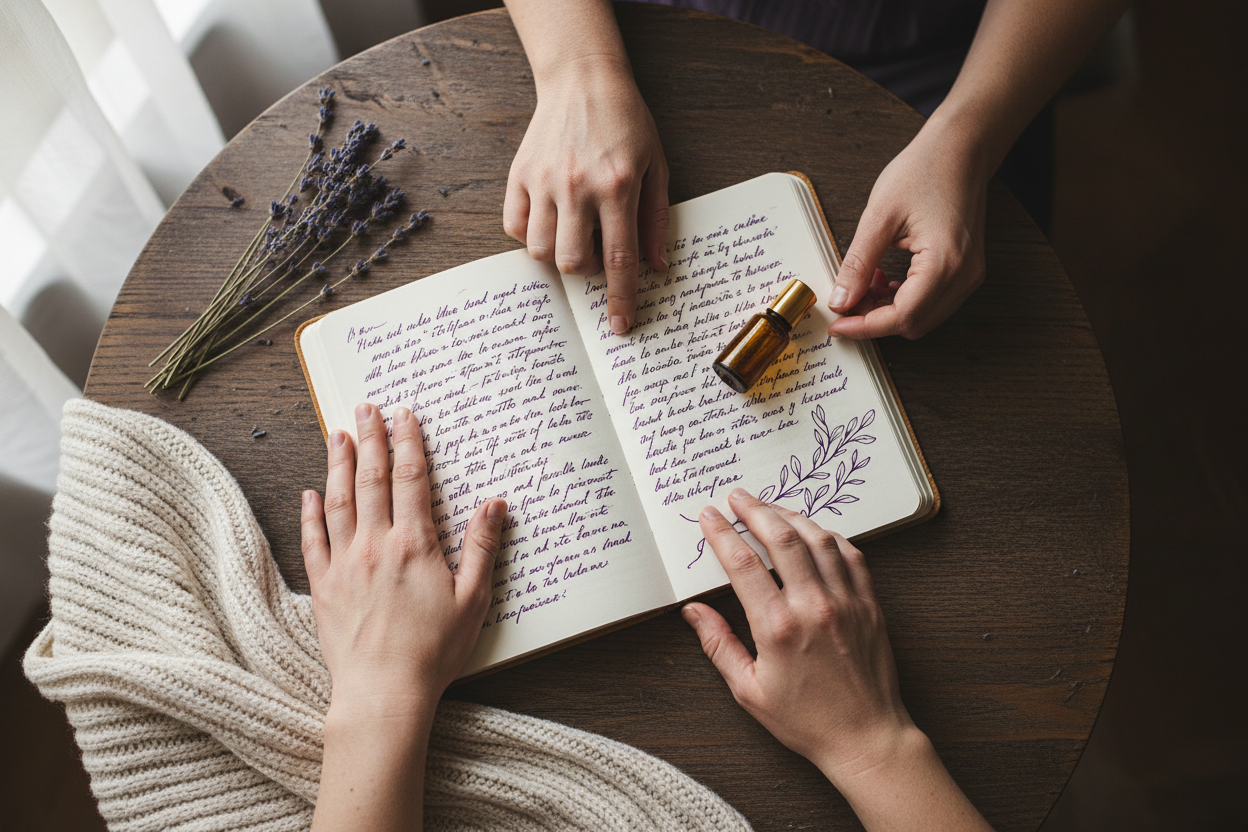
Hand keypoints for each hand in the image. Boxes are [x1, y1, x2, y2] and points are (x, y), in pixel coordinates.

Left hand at [301, 403, 504, 712]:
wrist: (383, 692)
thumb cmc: (433, 651)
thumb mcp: (473, 599)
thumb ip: (481, 547)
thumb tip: (494, 504)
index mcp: (414, 544)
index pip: (411, 479)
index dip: (408, 442)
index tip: (404, 414)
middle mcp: (375, 545)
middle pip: (371, 479)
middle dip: (369, 438)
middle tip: (365, 406)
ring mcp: (345, 564)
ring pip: (338, 501)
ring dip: (337, 464)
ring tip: (337, 434)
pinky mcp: (324, 587)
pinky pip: (313, 540)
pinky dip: (311, 513)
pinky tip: (310, 493)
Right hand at [504, 57, 669, 334]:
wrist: (584, 79)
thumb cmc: (627, 122)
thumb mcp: (656, 166)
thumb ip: (656, 220)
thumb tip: (656, 268)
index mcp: (617, 188)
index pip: (620, 260)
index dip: (620, 300)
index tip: (619, 328)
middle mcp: (577, 188)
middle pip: (573, 262)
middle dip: (586, 273)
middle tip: (597, 252)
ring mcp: (543, 181)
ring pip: (539, 250)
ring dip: (557, 255)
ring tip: (572, 235)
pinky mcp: (519, 175)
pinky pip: (513, 226)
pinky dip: (528, 235)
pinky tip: (548, 220)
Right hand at [683, 489, 913, 782]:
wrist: (867, 738)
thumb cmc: (806, 720)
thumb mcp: (748, 690)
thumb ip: (718, 644)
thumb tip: (693, 611)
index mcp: (778, 628)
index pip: (743, 563)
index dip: (722, 533)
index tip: (709, 515)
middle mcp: (814, 606)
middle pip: (782, 538)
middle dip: (755, 510)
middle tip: (737, 497)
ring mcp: (846, 602)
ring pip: (818, 539)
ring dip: (791, 515)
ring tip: (770, 507)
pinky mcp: (869, 605)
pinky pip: (851, 555)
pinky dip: (830, 536)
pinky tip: (814, 531)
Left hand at [828, 119, 987, 339]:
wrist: (961, 148)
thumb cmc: (925, 170)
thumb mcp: (879, 216)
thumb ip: (858, 263)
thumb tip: (841, 300)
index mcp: (945, 262)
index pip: (902, 317)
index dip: (865, 327)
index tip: (837, 325)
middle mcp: (964, 275)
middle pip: (914, 324)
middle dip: (875, 319)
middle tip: (846, 300)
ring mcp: (970, 274)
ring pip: (923, 317)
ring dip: (889, 310)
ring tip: (865, 282)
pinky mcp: (966, 270)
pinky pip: (932, 302)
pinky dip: (904, 300)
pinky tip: (884, 278)